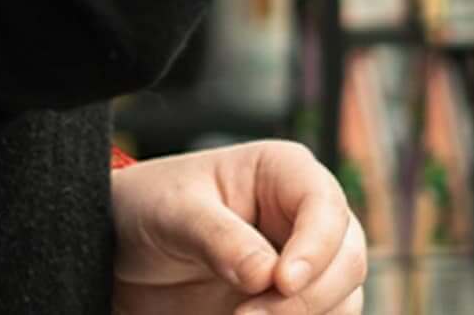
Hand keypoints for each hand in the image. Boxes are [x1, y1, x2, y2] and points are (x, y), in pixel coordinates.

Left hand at [111, 141, 369, 314]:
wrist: (126, 250)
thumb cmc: (149, 207)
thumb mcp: (173, 212)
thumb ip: (219, 238)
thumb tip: (266, 275)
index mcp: (283, 172)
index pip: (324, 205)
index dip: (315, 247)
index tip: (282, 283)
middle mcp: (305, 217)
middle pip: (347, 260)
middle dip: (306, 297)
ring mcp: (305, 263)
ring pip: (343, 299)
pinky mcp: (294, 303)